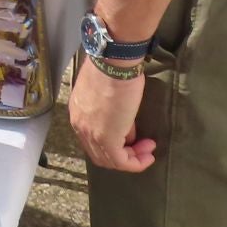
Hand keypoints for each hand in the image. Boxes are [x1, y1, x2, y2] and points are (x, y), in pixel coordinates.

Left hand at [69, 56, 154, 171]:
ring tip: (148, 150)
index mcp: (78, 113)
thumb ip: (114, 114)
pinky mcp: (107, 139)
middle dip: (123, 153)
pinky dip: (136, 163)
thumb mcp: (110, 95)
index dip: (114, 141)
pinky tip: (148, 156)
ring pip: (110, 160)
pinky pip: (121, 161)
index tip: (134, 136)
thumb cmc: (113, 70)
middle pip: (99, 153)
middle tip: (142, 146)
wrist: (113, 63)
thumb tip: (126, 130)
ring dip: (132, 158)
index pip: (92, 139)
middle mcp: (80, 127)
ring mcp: (91, 134)